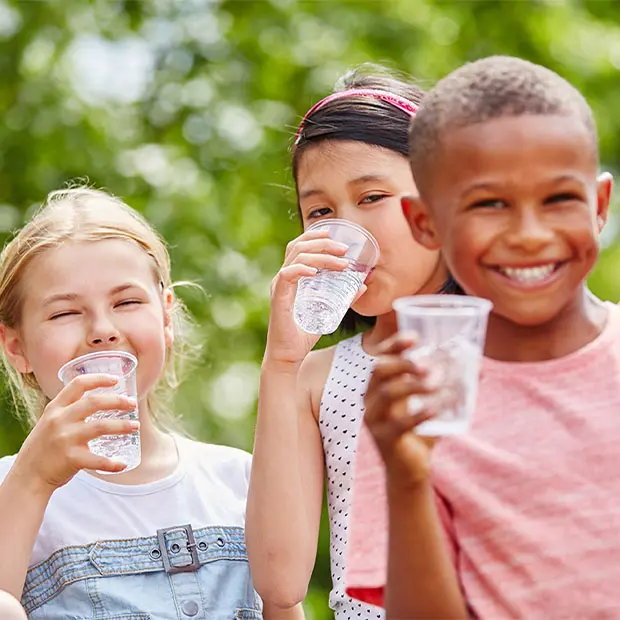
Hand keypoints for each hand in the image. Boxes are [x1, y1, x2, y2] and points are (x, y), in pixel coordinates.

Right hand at [12, 374, 138, 494]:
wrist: (27, 476)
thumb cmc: (44, 447)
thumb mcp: (50, 422)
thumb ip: (69, 411)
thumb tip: (100, 400)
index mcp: (55, 408)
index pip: (78, 384)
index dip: (99, 379)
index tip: (116, 379)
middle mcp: (59, 420)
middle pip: (94, 402)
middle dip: (117, 401)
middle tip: (132, 403)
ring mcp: (65, 439)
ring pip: (100, 426)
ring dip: (122, 426)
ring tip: (135, 426)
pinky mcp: (70, 459)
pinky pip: (97, 460)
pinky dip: (112, 463)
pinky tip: (123, 463)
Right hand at [264, 228, 362, 366]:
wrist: (289, 356)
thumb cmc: (304, 334)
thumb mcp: (329, 312)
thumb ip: (343, 297)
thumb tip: (362, 285)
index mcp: (293, 277)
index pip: (300, 246)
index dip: (316, 236)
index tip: (337, 236)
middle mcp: (283, 278)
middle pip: (298, 246)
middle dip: (323, 242)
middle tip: (344, 248)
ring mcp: (279, 287)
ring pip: (296, 257)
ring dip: (321, 255)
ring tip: (340, 262)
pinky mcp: (278, 298)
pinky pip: (287, 275)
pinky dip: (302, 269)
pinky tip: (316, 272)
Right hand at [364, 333, 438, 487]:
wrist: (410, 470)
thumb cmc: (420, 430)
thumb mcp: (432, 403)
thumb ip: (451, 384)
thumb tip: (480, 366)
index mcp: (378, 385)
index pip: (379, 357)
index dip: (394, 344)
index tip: (415, 337)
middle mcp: (370, 398)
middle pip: (378, 370)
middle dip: (403, 362)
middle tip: (427, 364)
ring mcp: (374, 419)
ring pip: (387, 393)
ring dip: (414, 385)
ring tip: (437, 383)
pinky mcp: (385, 438)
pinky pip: (400, 422)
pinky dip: (421, 412)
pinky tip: (438, 408)